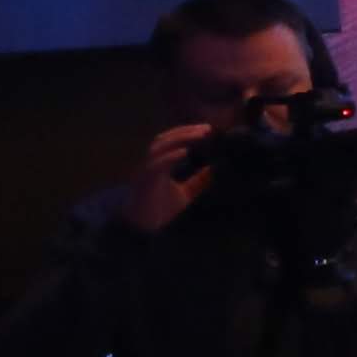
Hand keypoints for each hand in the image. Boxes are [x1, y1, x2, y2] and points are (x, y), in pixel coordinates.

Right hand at [121, 122, 218, 238]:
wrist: (142, 228)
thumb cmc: (161, 210)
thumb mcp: (185, 193)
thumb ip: (198, 181)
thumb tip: (213, 169)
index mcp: (160, 164)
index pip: (171, 141)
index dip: (187, 132)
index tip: (208, 128)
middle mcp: (151, 164)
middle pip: (165, 139)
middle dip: (185, 131)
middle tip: (207, 128)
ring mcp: (145, 171)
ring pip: (158, 147)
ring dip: (179, 138)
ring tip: (199, 134)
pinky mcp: (144, 182)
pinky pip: (155, 164)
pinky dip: (170, 156)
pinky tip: (184, 152)